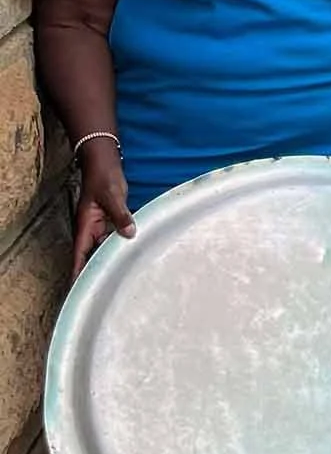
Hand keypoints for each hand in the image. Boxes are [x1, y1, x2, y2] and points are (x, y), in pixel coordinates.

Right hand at [71, 140, 134, 277]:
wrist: (104, 161)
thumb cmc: (103, 177)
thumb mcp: (112, 196)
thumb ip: (120, 216)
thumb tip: (129, 234)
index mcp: (85, 225)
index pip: (80, 254)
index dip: (78, 272)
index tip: (79, 289)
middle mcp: (90, 229)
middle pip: (90, 256)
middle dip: (94, 272)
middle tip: (103, 293)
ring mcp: (99, 225)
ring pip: (102, 248)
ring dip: (108, 260)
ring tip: (116, 280)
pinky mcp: (108, 220)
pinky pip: (112, 238)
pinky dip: (118, 247)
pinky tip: (128, 256)